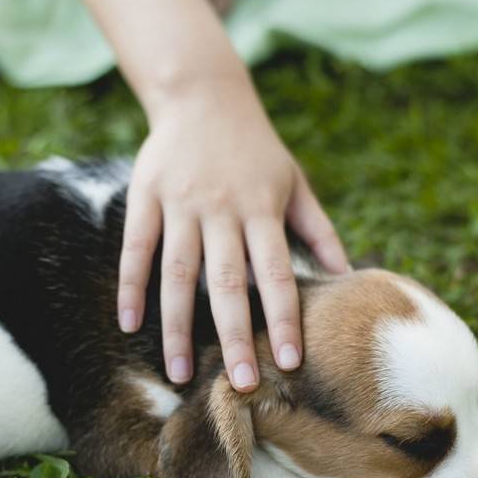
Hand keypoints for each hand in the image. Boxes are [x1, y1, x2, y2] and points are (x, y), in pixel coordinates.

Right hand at [117, 81, 349, 391]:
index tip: (290, 362)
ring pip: (178, 274)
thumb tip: (349, 277)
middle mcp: (221, 209)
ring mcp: (180, 203)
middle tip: (241, 384)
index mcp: (261, 208)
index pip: (276, 274)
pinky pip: (136, 248)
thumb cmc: (256, 147)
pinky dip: (131, 286)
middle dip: (235, 336)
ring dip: (178, 327)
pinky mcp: (146, 196)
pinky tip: (129, 324)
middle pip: (227, 283)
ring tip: (179, 373)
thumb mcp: (295, 181)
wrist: (202, 93)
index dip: (283, 318)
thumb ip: (319, 230)